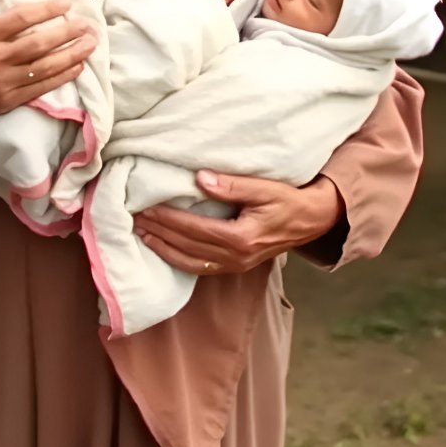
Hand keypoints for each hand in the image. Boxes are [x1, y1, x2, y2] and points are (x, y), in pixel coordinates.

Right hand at [0, 0, 96, 128]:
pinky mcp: (8, 100)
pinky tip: (77, 68)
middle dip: (66, 34)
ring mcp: (2, 82)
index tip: (66, 4)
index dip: (46, 10)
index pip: (20, 19)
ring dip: (71, 56)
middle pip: (37, 44)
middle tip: (87, 25)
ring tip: (90, 44)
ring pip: (43, 67)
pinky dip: (61, 78)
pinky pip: (40, 88)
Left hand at [132, 172, 342, 275]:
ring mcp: (236, 265)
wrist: (311, 221)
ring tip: (141, 234)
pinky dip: (178, 259)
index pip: (194, 229)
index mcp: (242, 237)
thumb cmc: (288, 200)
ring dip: (163, 248)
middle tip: (133, 219)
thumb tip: (201, 178)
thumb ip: (232, 185)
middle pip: (187, 246)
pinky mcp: (235, 267)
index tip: (146, 207)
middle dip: (159, 232)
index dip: (168, 219)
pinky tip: (163, 249)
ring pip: (190, 262)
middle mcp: (236, 256)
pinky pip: (200, 267)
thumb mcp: (264, 188)